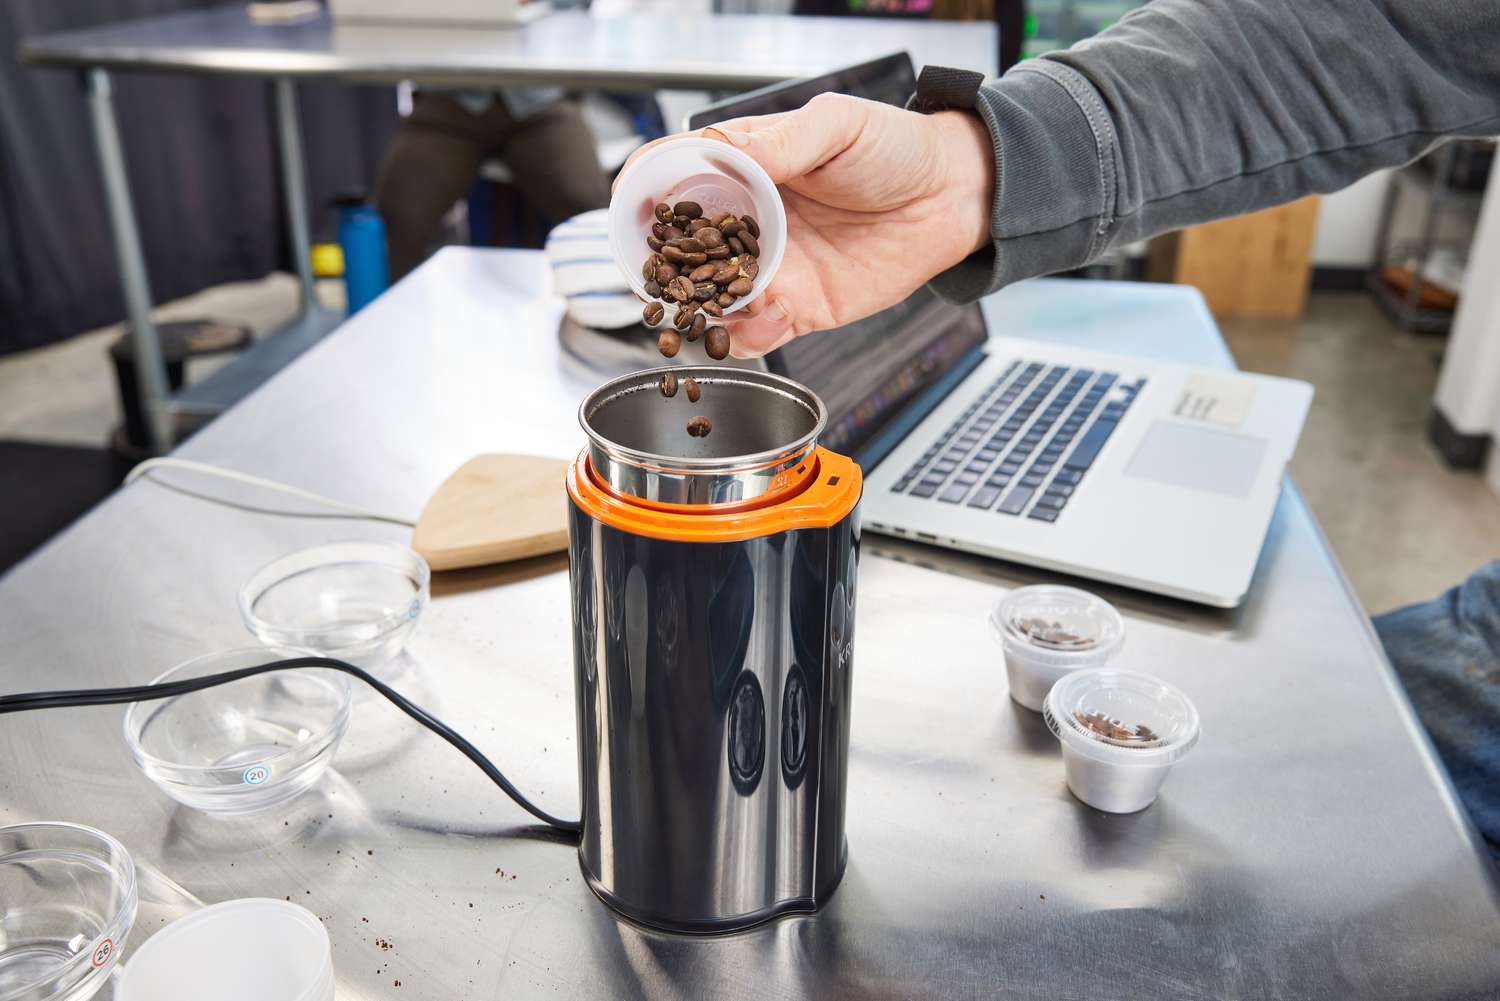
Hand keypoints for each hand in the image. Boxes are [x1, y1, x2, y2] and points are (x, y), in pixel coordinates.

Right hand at [619, 93, 993, 357]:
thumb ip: (780, 141)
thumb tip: (725, 153)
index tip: (631, 205)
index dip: (650, 193)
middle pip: (688, 250)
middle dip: (665, 265)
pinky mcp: (800, 308)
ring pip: (715, 297)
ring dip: (700, 308)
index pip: (682, 180)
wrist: (954, 196)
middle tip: (655, 273)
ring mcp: (773, 269)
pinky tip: (750, 325)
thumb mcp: (835, 124)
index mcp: (749, 169)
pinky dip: (743, 336)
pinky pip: (757, 332)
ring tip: (697, 309)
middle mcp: (752, 223)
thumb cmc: (897, 147)